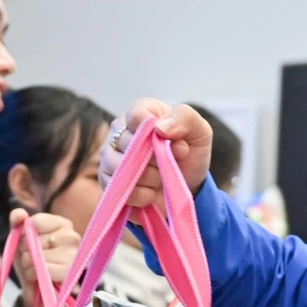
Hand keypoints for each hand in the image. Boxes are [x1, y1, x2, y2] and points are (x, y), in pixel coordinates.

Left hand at [8, 207, 80, 302]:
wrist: (34, 284)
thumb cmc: (30, 257)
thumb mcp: (20, 236)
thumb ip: (17, 221)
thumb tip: (19, 214)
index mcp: (62, 224)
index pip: (35, 222)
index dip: (23, 233)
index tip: (25, 240)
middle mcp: (72, 236)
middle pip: (35, 239)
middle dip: (26, 250)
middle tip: (31, 257)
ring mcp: (73, 255)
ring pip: (38, 255)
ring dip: (28, 264)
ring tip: (33, 267)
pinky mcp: (69, 273)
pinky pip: (42, 270)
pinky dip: (33, 274)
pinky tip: (37, 276)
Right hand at [98, 100, 212, 211]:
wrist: (185, 184)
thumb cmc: (189, 152)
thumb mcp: (199, 131)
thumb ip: (184, 119)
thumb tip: (160, 128)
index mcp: (141, 111)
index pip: (136, 115)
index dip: (154, 131)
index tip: (169, 140)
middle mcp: (120, 130)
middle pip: (129, 143)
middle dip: (156, 159)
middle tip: (170, 163)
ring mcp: (109, 155)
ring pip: (121, 167)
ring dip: (149, 177)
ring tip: (161, 177)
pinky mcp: (106, 180)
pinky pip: (117, 189)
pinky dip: (140, 195)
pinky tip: (151, 192)